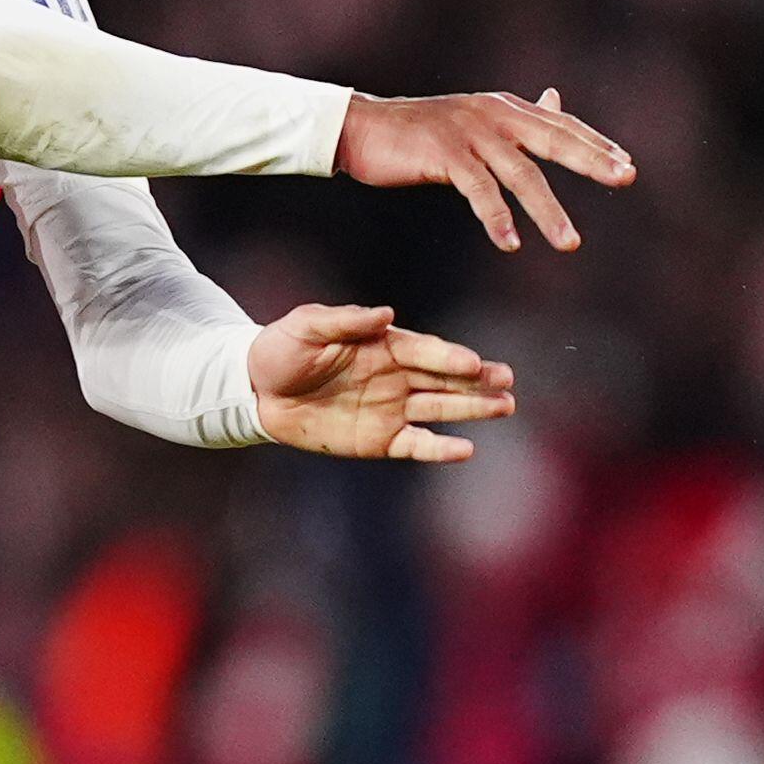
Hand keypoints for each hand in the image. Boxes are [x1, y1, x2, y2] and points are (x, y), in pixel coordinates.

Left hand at [245, 303, 517, 460]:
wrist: (255, 392)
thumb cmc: (280, 350)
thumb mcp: (306, 326)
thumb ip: (345, 321)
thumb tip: (386, 314)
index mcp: (384, 345)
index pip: (426, 350)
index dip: (449, 357)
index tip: (473, 363)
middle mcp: (396, 376)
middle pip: (445, 378)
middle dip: (477, 380)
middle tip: (508, 381)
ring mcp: (391, 409)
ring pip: (441, 409)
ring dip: (473, 408)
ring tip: (506, 406)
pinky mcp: (379, 440)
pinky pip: (416, 445)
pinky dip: (440, 449)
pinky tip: (467, 449)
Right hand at [336, 86, 634, 254]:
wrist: (363, 127)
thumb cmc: (418, 131)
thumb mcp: (474, 118)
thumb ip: (516, 117)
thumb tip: (555, 99)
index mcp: (504, 107)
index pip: (561, 125)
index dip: (595, 144)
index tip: (627, 164)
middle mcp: (494, 115)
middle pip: (554, 140)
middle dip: (592, 161)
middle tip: (626, 177)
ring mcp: (470, 133)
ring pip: (521, 174)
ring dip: (548, 211)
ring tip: (570, 243)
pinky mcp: (445, 154)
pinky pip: (479, 191)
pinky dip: (496, 219)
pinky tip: (510, 244)